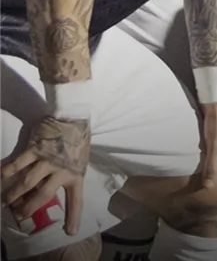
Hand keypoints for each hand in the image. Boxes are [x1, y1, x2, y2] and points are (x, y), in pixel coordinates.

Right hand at [1, 116, 88, 234]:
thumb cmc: (78, 137)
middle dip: (28, 208)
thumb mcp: (80, 158)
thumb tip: (53, 188)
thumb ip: (68, 173)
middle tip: (19, 215)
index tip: (70, 232)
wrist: (73, 113)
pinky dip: (6, 172)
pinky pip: (17, 164)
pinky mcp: (35, 148)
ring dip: (13, 194)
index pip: (76, 198)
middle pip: (43, 196)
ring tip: (5, 201)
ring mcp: (47, 159)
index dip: (73, 216)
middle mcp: (61, 169)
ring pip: (27, 183)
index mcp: (76, 172)